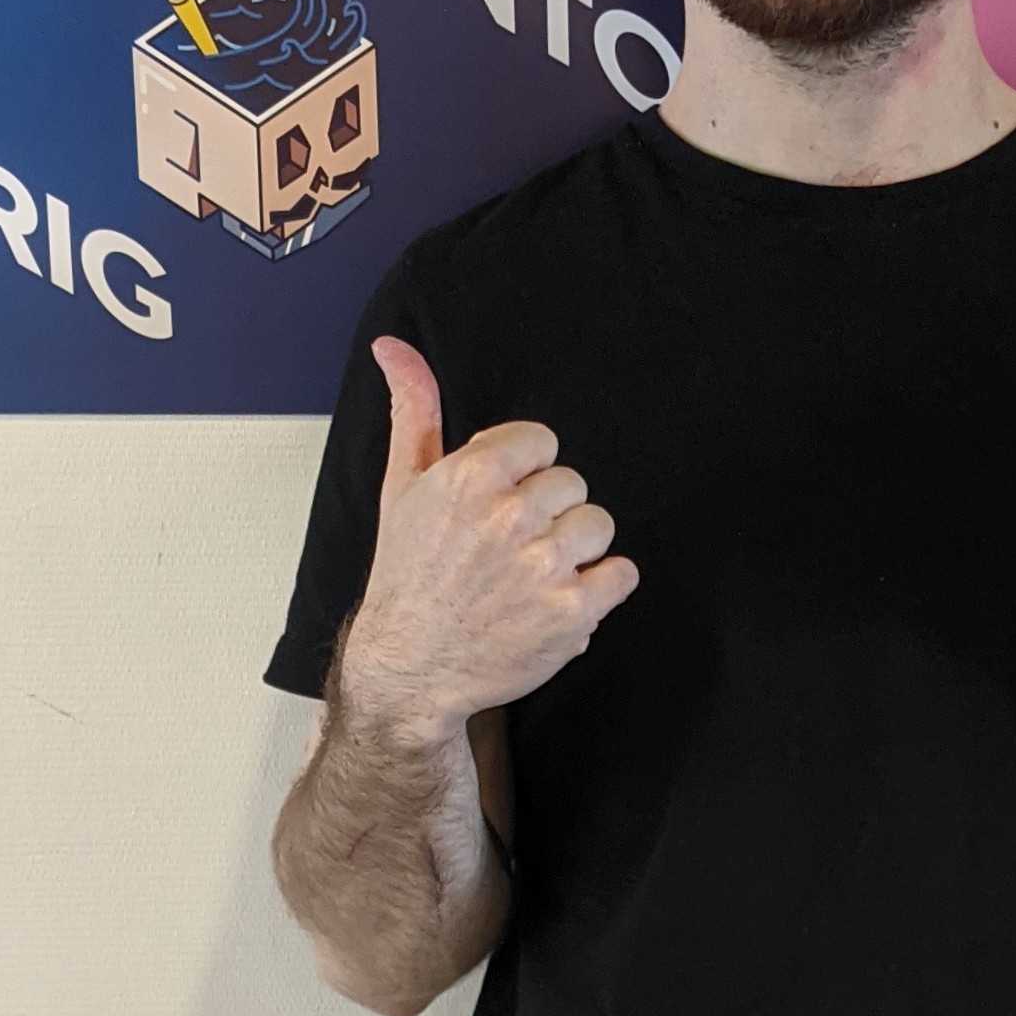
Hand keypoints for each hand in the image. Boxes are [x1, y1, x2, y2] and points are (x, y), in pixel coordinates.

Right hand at [337, 337, 638, 747]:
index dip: (523, 475)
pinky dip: (600, 589)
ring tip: (532, 576)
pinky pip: (622, 573)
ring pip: (599, 526)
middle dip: (548, 514)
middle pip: (573, 484)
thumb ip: (413, 408)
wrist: (409, 669)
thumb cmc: (408, 574)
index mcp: (471, 476)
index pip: (543, 442)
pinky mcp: (570, 614)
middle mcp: (509, 517)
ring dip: (575, 552)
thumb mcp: (402, 485)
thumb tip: (393, 345)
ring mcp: (543, 567)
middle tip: (508, 549)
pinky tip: (557, 600)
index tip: (498, 505)